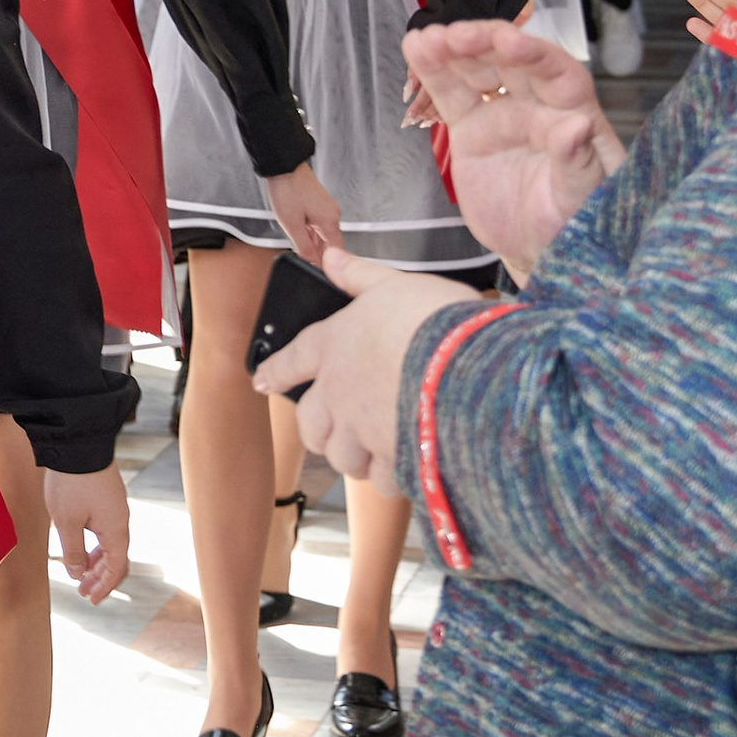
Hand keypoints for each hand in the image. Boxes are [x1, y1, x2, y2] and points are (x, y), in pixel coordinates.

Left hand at [43, 461, 129, 603]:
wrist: (77, 442)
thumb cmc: (72, 483)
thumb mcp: (66, 522)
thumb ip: (72, 550)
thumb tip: (77, 572)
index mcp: (116, 531)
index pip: (116, 569)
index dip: (104, 586)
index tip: (91, 599)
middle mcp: (121, 520)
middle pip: (116, 558)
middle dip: (100, 577)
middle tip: (83, 591)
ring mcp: (115, 507)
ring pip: (111, 544)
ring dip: (96, 561)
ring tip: (79, 572)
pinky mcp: (106, 497)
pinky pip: (106, 530)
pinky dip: (95, 544)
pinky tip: (80, 546)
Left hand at [254, 250, 451, 484]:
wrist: (475, 372)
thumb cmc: (437, 322)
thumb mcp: (398, 285)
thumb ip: (362, 276)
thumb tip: (331, 258)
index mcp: (334, 345)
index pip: (292, 359)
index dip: (275, 371)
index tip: (261, 382)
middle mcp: (339, 392)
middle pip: (311, 424)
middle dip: (320, 431)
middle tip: (338, 429)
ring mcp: (362, 430)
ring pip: (343, 457)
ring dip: (356, 455)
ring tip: (376, 447)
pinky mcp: (391, 460)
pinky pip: (382, 479)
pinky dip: (392, 475)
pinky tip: (408, 464)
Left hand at [261, 160, 340, 264]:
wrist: (282, 164)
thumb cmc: (287, 188)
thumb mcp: (292, 224)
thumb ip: (304, 247)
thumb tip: (312, 265)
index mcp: (330, 221)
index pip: (336, 253)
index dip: (328, 266)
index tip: (318, 273)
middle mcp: (333, 214)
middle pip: (330, 245)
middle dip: (318, 255)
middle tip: (304, 263)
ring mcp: (326, 209)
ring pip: (323, 235)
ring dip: (312, 244)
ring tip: (298, 246)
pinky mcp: (319, 204)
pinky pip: (318, 225)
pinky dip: (310, 233)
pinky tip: (299, 234)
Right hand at [400, 19, 621, 274]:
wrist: (538, 251)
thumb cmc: (573, 226)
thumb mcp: (583, 201)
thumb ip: (579, 163)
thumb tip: (578, 126)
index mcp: (574, 114)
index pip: (556, 72)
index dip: (533, 53)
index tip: (510, 43)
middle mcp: (537, 105)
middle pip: (511, 61)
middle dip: (485, 43)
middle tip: (458, 37)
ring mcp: (502, 114)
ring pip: (477, 70)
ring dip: (453, 50)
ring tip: (427, 40)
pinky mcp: (471, 129)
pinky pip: (451, 94)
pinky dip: (434, 71)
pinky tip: (417, 49)